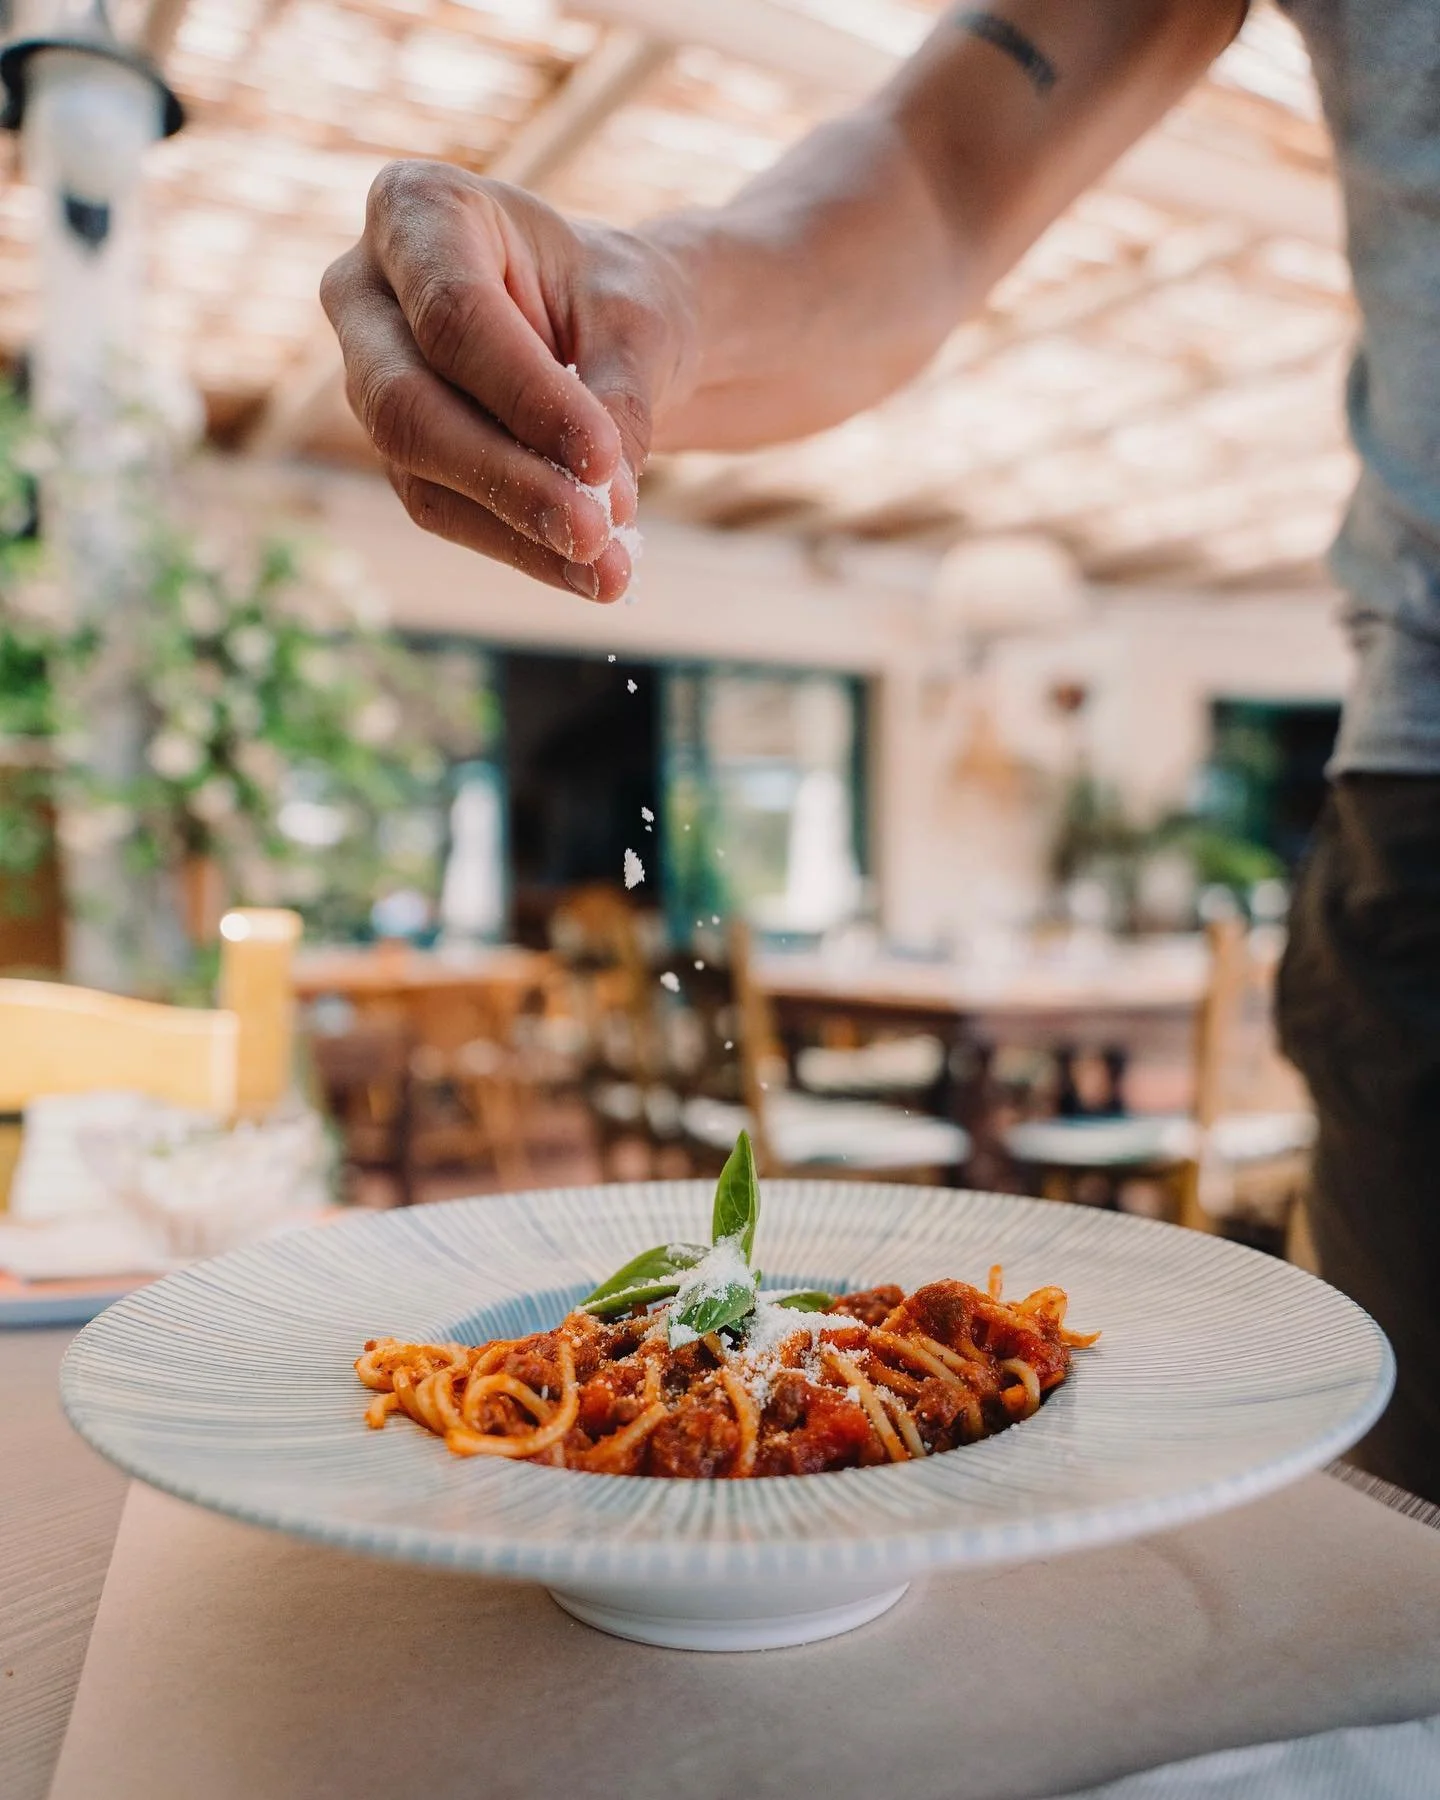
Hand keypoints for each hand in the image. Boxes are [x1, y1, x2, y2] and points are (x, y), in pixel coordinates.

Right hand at [320, 161, 694, 601]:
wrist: (608, 326)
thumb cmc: (616, 299)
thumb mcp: (637, 322)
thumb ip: (618, 398)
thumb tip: (603, 504)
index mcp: (418, 210)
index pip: (453, 315)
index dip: (527, 396)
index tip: (607, 458)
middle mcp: (365, 291)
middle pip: (408, 401)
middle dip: (507, 477)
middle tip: (598, 532)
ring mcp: (368, 377)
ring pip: (418, 469)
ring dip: (517, 527)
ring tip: (609, 567)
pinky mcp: (397, 452)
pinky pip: (444, 512)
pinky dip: (524, 549)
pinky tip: (591, 576)